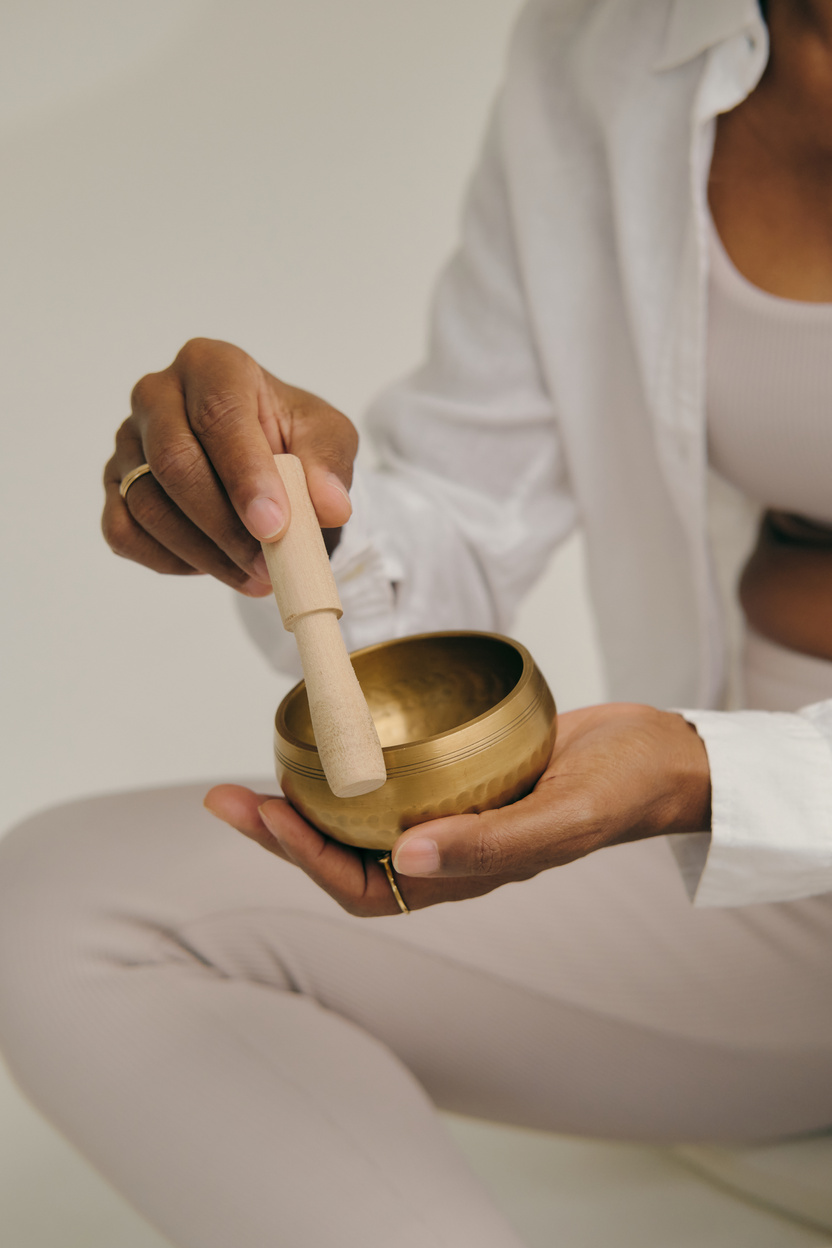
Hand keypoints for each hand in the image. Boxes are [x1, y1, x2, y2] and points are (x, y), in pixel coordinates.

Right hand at [102, 339, 357, 594]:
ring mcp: (128, 442)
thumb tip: (331, 507)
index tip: (274, 525)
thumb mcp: (327, 438)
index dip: (246, 474)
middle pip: (174, 461)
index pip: (220, 415)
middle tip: (266, 565)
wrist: (263, 464)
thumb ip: (329, 465)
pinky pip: (125, 533)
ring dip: (205, 553)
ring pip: (148, 505)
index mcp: (212, 366)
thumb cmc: (290, 439)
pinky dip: (171, 560)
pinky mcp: (115, 487)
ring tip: (256, 576)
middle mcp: (158, 395)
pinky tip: (217, 566)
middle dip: (224, 525)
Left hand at [203, 703, 710, 914]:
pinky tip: (331, 737)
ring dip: (308, 800)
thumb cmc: (625, 788)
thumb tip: (405, 863)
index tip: (262, 813)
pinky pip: (393, 778)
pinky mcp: (462, 772)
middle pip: (346, 854)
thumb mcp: (566, 815)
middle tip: (228, 796)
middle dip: (283, 833)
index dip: (305, 858)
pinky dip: (352, 765)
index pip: (364, 885)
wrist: (665, 754)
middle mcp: (448, 849)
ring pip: (361, 818)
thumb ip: (492, 845)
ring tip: (259, 770)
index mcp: (465, 875)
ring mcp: (453, 810)